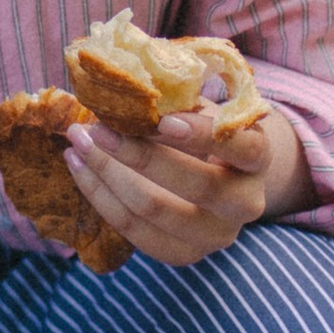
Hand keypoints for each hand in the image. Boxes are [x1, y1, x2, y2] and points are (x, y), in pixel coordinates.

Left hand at [63, 103, 313, 270]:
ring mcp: (216, 235)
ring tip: (76, 144)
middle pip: (196, 185)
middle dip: (137, 154)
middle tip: (94, 128)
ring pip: (156, 211)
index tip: (162, 120)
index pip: (241, 147)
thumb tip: (123, 77)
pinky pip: (134, 232)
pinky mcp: (184, 254)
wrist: (216, 178)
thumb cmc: (201, 132)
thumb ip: (175, 98)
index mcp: (257, 159)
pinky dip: (100, 197)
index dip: (202, 135)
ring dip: (107, 175)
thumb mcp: (198, 110)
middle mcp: (246, 203)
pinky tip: (79, 168)